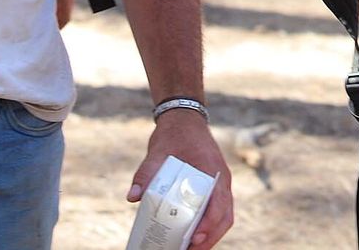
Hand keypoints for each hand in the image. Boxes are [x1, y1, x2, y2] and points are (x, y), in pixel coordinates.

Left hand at [129, 109, 234, 245]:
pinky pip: (218, 211)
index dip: (209, 224)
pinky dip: (209, 227)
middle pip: (225, 216)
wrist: (184, 120)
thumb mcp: (157, 152)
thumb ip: (146, 173)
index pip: (218, 203)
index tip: (194, 238)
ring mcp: (220, 184)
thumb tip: (133, 197)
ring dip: (211, 235)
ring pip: (224, 216)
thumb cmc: (173, 135)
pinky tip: (192, 236)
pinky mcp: (214, 187)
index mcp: (213, 170)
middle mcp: (221, 180)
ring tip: (191, 249)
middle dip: (210, 238)